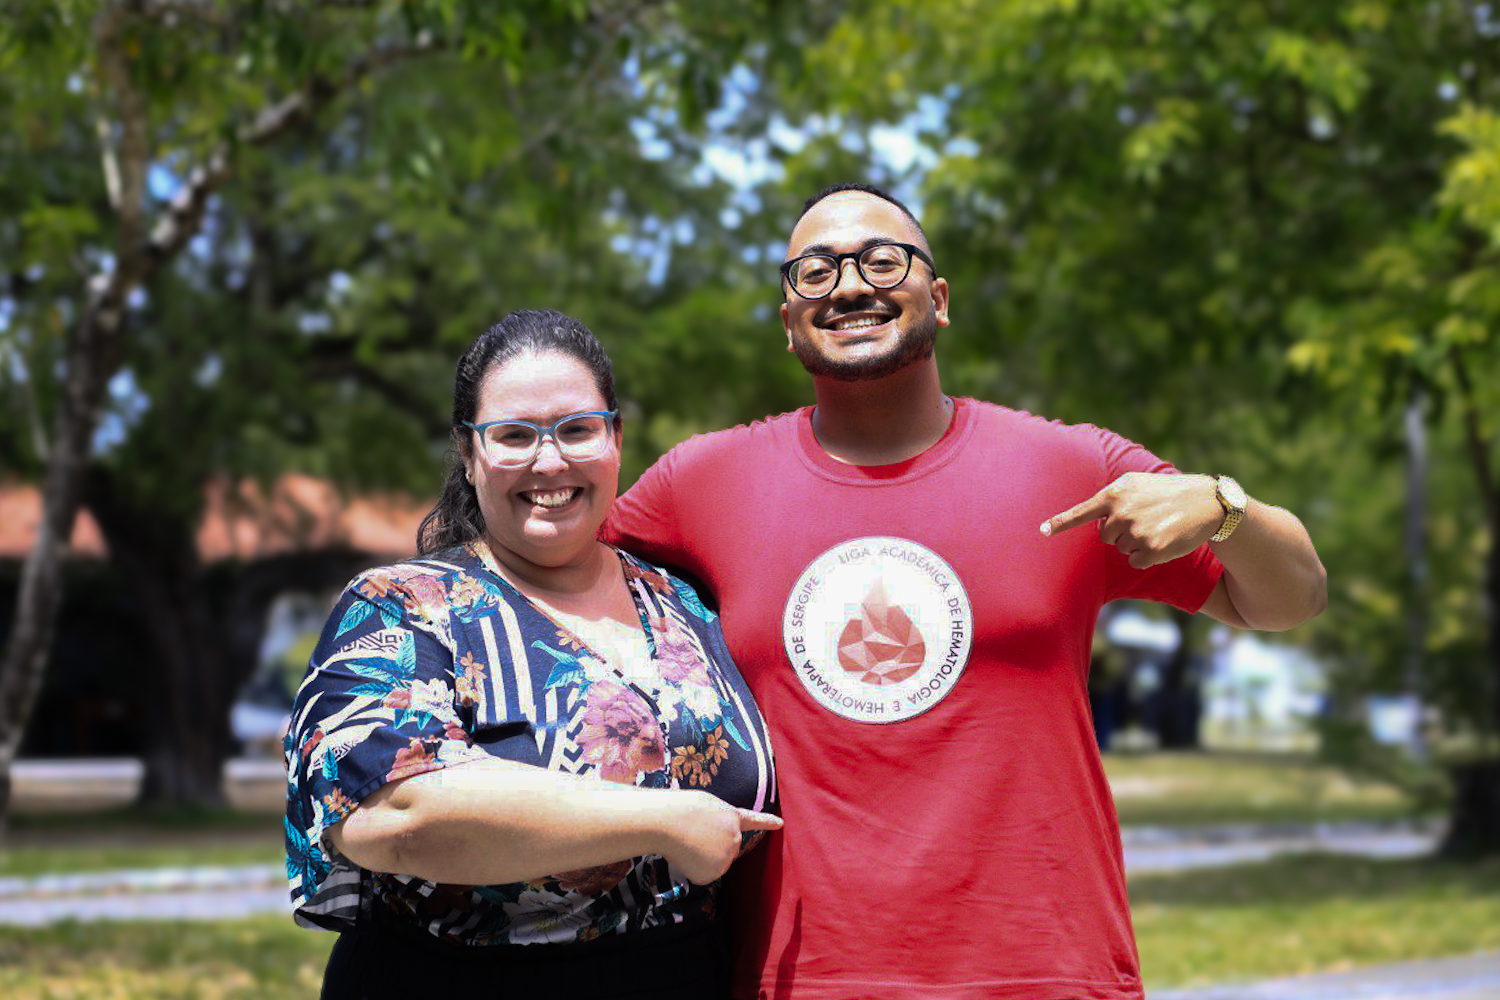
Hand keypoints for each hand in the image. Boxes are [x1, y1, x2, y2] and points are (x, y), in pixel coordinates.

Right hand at [661, 791, 782, 884]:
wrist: (668, 821)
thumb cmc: (679, 810)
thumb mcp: (703, 807)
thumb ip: (713, 823)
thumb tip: (704, 843)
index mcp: (732, 817)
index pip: (754, 820)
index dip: (766, 822)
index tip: (781, 823)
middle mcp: (735, 838)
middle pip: (724, 849)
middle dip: (709, 846)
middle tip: (691, 835)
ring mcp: (726, 856)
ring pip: (712, 864)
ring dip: (699, 858)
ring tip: (687, 842)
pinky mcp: (713, 873)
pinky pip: (701, 875)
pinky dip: (691, 869)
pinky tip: (685, 856)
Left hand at [1042, 472, 1222, 568]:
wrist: (1205, 502)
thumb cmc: (1167, 492)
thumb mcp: (1136, 483)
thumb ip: (1112, 496)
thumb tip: (1092, 516)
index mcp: (1115, 494)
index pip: (1082, 512)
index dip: (1060, 523)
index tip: (1041, 531)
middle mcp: (1122, 513)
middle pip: (1104, 536)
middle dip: (1119, 532)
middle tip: (1142, 520)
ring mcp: (1136, 532)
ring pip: (1120, 549)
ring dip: (1135, 543)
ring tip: (1156, 526)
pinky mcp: (1152, 550)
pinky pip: (1135, 561)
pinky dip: (1145, 556)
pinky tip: (1162, 541)